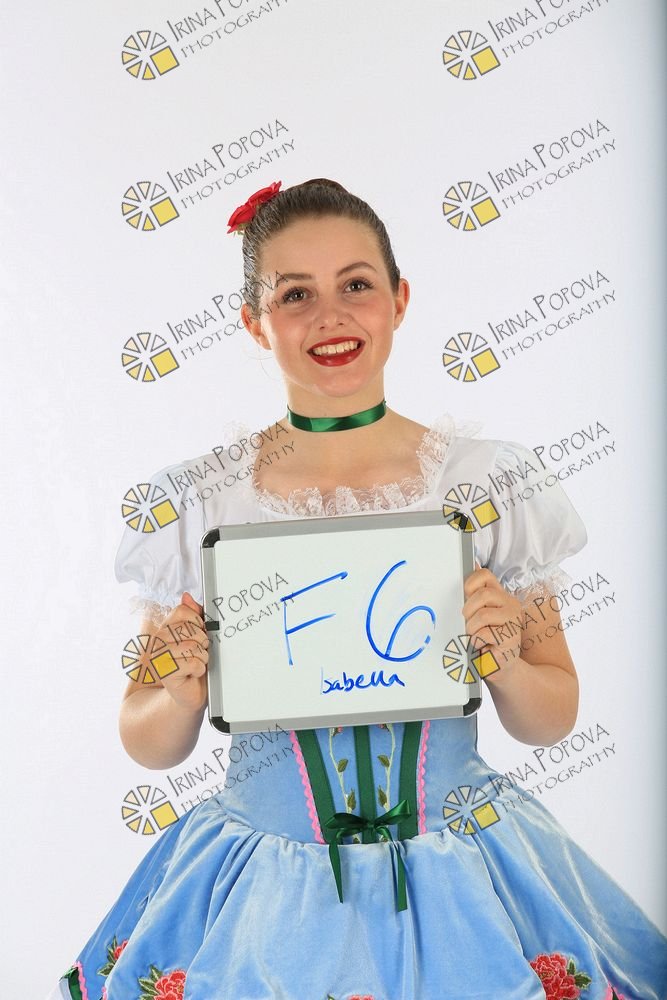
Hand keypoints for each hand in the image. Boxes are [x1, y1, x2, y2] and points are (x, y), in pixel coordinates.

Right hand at [157, 591, 209, 712]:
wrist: (187, 695)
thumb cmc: (194, 664)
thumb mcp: (198, 636)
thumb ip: (194, 616)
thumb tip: (186, 596)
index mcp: (165, 628)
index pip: (182, 610)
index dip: (197, 622)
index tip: (199, 634)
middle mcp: (158, 640)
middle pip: (190, 629)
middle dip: (202, 642)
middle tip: (198, 653)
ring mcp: (159, 656)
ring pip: (193, 646)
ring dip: (202, 657)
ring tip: (195, 663)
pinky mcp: (165, 673)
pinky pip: (193, 663)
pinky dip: (199, 670)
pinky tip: (192, 674)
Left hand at [462, 560, 524, 673]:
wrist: (499, 667)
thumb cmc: (486, 641)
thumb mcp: (478, 615)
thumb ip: (475, 594)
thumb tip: (472, 564)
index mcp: (501, 596)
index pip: (485, 575)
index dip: (470, 584)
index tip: (465, 597)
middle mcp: (510, 605)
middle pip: (483, 594)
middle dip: (468, 610)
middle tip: (468, 623)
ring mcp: (513, 622)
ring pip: (482, 615)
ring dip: (471, 629)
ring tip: (475, 637)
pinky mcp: (511, 639)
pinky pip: (483, 635)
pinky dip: (476, 642)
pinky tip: (481, 646)